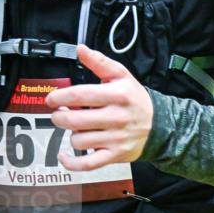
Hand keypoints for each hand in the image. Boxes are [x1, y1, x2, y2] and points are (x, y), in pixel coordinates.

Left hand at [46, 44, 152, 171]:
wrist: (160, 125)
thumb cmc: (135, 100)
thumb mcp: (122, 76)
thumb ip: (99, 62)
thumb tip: (80, 49)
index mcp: (117, 95)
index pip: (79, 95)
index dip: (59, 97)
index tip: (52, 100)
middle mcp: (116, 117)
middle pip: (73, 121)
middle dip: (60, 117)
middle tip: (61, 115)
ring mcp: (116, 138)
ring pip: (78, 141)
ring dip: (72, 135)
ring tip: (78, 130)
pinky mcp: (115, 155)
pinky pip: (88, 163)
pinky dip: (72, 162)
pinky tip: (63, 156)